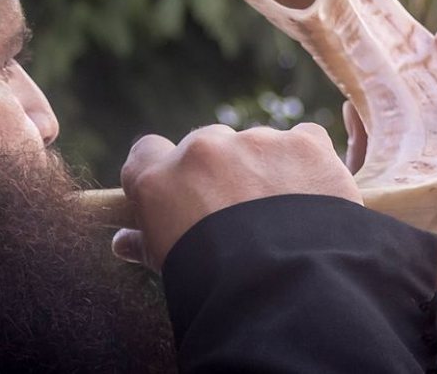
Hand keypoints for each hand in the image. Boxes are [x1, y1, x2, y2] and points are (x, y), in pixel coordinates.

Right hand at [113, 123, 360, 270]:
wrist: (284, 293)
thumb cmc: (213, 288)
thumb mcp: (169, 266)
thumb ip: (143, 244)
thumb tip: (121, 243)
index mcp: (158, 179)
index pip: (147, 152)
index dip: (165, 170)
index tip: (180, 191)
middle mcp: (201, 151)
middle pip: (208, 146)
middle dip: (222, 171)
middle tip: (242, 215)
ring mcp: (254, 143)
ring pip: (257, 145)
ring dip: (266, 170)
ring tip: (285, 219)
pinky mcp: (302, 145)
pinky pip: (305, 143)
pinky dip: (308, 167)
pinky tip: (315, 202)